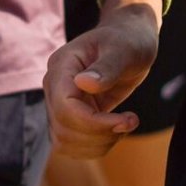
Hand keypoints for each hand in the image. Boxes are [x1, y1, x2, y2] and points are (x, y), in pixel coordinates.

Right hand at [46, 1, 161, 155]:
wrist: (129, 39)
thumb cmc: (128, 39)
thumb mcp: (124, 49)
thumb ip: (106, 67)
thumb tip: (84, 83)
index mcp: (62, 66)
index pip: (65, 106)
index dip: (93, 122)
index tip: (127, 119)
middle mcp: (54, 86)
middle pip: (63, 129)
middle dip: (100, 134)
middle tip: (130, 121)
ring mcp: (59, 103)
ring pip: (64, 142)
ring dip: (98, 144)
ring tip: (125, 125)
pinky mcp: (70, 116)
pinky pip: (73, 144)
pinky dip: (96, 146)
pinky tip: (117, 131)